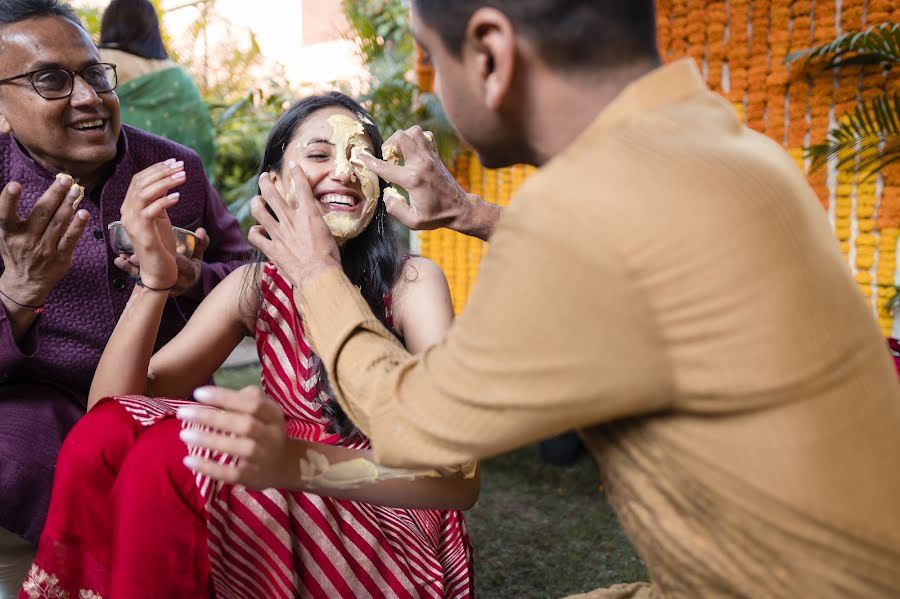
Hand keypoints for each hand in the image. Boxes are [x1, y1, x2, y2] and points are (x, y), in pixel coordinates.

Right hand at [0, 176, 89, 305]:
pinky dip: (78, 226)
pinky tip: (84, 214)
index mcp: (9, 232)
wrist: (26, 282)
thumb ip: (13, 214)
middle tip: (65, 180)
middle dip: (54, 194)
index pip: (5, 214)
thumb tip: (26, 188)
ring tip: (76, 190)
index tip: (14, 185)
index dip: (8, 200)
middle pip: (41, 213)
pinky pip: (70, 239)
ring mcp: (44, 249)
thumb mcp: (7, 234)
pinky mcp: (60, 257)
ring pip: (58, 223)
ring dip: (68, 205)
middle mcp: (26, 240)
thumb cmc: (17, 251)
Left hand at [114, 227, 209, 295]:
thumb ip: (201, 242)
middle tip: (131, 258)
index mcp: (188, 271)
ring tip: (122, 259)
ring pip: (146, 279)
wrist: (188, 285)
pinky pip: (139, 280)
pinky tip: (120, 262)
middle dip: (145, 266)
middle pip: (158, 274)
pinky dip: (130, 271)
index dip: (166, 256)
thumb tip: (201, 230)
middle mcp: (176, 281)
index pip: (178, 263)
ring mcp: (163, 286)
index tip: (155, 247)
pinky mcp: (153, 288)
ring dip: (133, 269)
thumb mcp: (198, 255)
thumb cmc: (192, 266)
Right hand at [119, 160, 185, 288]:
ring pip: (143, 194)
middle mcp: (127, 213)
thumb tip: (167, 180)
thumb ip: (159, 200)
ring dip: (165, 183)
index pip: (138, 180)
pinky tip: (178, 197)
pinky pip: (149, 212)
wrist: (159, 271)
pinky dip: (164, 202)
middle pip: (140, 184)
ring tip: (183, 177)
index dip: (156, 169)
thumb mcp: (160, 217)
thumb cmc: (161, 244)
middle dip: (162, 172)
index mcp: (129, 207)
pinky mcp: (143, 235)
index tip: (174, 162)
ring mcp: (132, 224)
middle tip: (181, 166)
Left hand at [177, 386, 290, 489]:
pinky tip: (189, 460)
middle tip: (183, 413)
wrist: (287, 465)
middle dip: (213, 418)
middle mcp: (271, 435)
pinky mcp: (253, 477)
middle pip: (245, 424)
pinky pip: (231, 474)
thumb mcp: (265, 411)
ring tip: (183, 434)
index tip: (198, 393)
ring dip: (210, 441)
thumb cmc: (267, 430)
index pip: (253, 403)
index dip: (226, 397)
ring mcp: (263, 458)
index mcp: (273, 415)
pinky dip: (210, 468)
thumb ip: (247, 399)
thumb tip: (216, 394)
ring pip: (239, 448)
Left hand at [248, 166, 340, 289]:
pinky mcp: (271, 248)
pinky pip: (255, 235)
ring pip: (258, 209)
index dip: (296, 172)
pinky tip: (258, 230)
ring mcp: (278, 233)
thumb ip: (316, 223)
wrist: (319, 276)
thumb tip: (312, 220)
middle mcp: (290, 219)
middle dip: (266, 181)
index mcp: (308, 214)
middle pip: (271, 192)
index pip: (301, 186)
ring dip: (256, 202)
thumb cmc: (329, 258)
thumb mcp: (327, 233)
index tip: (292, 165)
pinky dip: (254, 232)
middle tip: (265, 177)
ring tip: (257, 201)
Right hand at [357, 126, 477, 231]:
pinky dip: (416, 139)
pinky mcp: (436, 155)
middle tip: (388, 158)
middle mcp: (421, 163)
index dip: (368, 161)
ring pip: (414, 131)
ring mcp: (430, 157)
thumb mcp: (413, 221)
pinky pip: (425, 136)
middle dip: (388, 144)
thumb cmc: (436, 216)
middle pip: (400, 137)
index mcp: (413, 179)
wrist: (459, 209)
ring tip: (400, 152)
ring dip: (403, 138)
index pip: (385, 167)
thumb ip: (395, 209)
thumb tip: (387, 195)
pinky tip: (412, 152)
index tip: (359, 155)